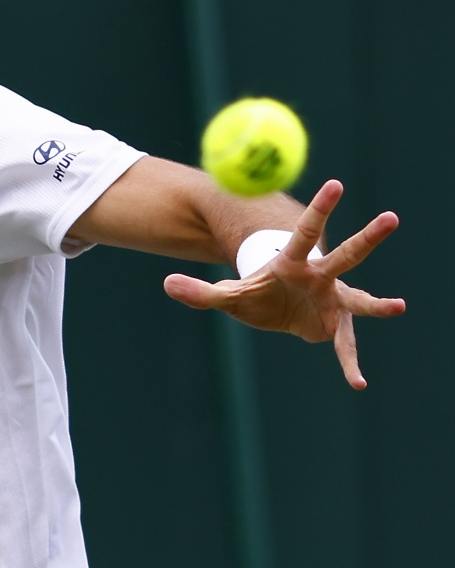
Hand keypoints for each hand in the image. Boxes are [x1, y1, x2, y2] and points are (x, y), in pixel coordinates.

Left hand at [162, 179, 404, 388]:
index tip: (337, 185)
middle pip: (346, 255)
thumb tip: (166, 284)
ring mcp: (332, 299)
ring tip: (400, 306)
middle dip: (368, 237)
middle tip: (391, 217)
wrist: (275, 308)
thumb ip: (200, 291)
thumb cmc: (256, 291)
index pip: (306, 231)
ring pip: (359, 298)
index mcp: (293, 262)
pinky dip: (347, 364)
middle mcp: (319, 276)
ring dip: (378, 304)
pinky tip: (357, 383)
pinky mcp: (333, 324)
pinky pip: (343, 345)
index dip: (320, 209)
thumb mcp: (226, 295)